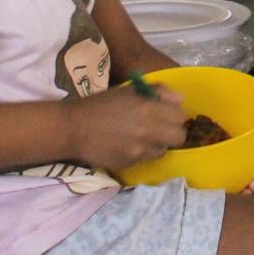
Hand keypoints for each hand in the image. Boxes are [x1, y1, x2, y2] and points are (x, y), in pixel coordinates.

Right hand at [65, 85, 186, 172]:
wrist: (73, 128)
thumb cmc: (101, 104)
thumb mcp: (130, 90)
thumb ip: (159, 92)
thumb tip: (180, 100)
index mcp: (149, 110)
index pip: (181, 117)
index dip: (175, 115)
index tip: (167, 114)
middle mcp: (148, 132)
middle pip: (179, 137)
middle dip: (173, 132)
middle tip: (160, 127)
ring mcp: (138, 151)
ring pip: (162, 150)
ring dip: (157, 144)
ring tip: (142, 136)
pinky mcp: (128, 164)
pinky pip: (145, 159)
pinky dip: (141, 153)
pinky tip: (128, 145)